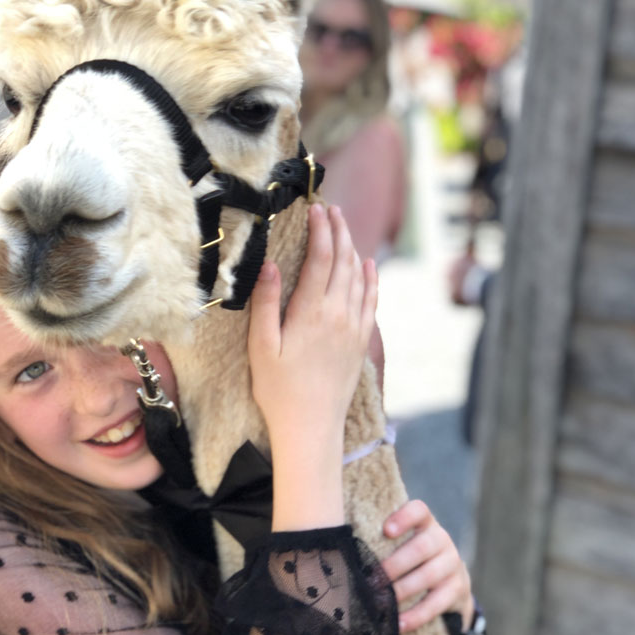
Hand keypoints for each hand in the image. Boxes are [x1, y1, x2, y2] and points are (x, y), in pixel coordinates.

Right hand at [248, 203, 376, 447]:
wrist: (312, 426)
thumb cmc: (279, 389)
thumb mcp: (262, 347)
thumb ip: (266, 304)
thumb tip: (267, 265)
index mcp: (311, 312)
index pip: (320, 259)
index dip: (319, 230)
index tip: (315, 209)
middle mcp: (338, 314)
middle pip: (343, 261)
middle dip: (338, 231)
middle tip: (331, 209)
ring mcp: (354, 327)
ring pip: (358, 277)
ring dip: (352, 248)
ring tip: (344, 227)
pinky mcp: (360, 341)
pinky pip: (371, 301)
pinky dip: (371, 278)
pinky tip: (368, 264)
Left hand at [380, 500, 473, 632]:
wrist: (450, 582)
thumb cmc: (411, 558)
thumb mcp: (402, 543)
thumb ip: (381, 539)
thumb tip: (340, 543)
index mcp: (425, 523)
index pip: (419, 511)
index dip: (404, 518)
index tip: (386, 531)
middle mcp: (441, 540)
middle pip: (420, 548)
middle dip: (394, 565)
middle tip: (371, 579)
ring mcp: (452, 564)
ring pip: (428, 576)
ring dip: (401, 590)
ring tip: (380, 601)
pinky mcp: (457, 589)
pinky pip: (436, 603)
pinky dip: (415, 616)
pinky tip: (397, 624)